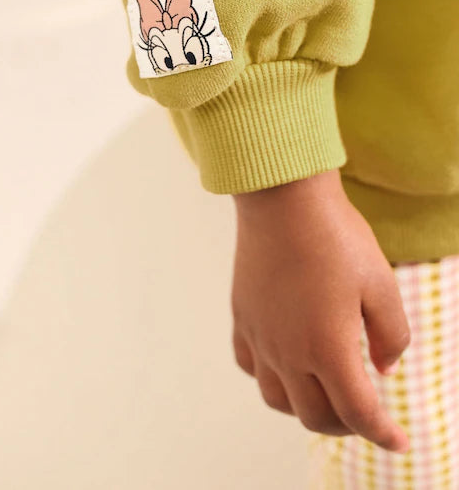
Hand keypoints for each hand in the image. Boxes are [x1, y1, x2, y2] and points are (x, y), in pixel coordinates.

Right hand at [230, 168, 410, 453]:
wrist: (283, 198)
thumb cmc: (336, 236)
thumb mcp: (382, 283)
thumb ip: (392, 335)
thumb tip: (383, 369)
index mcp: (329, 348)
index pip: (359, 413)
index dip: (383, 434)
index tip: (398, 441)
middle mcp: (289, 352)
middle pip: (315, 416)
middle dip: (347, 426)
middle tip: (366, 413)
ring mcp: (260, 336)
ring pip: (277, 399)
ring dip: (306, 408)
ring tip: (325, 393)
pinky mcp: (242, 316)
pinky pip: (249, 366)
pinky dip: (270, 377)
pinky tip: (285, 362)